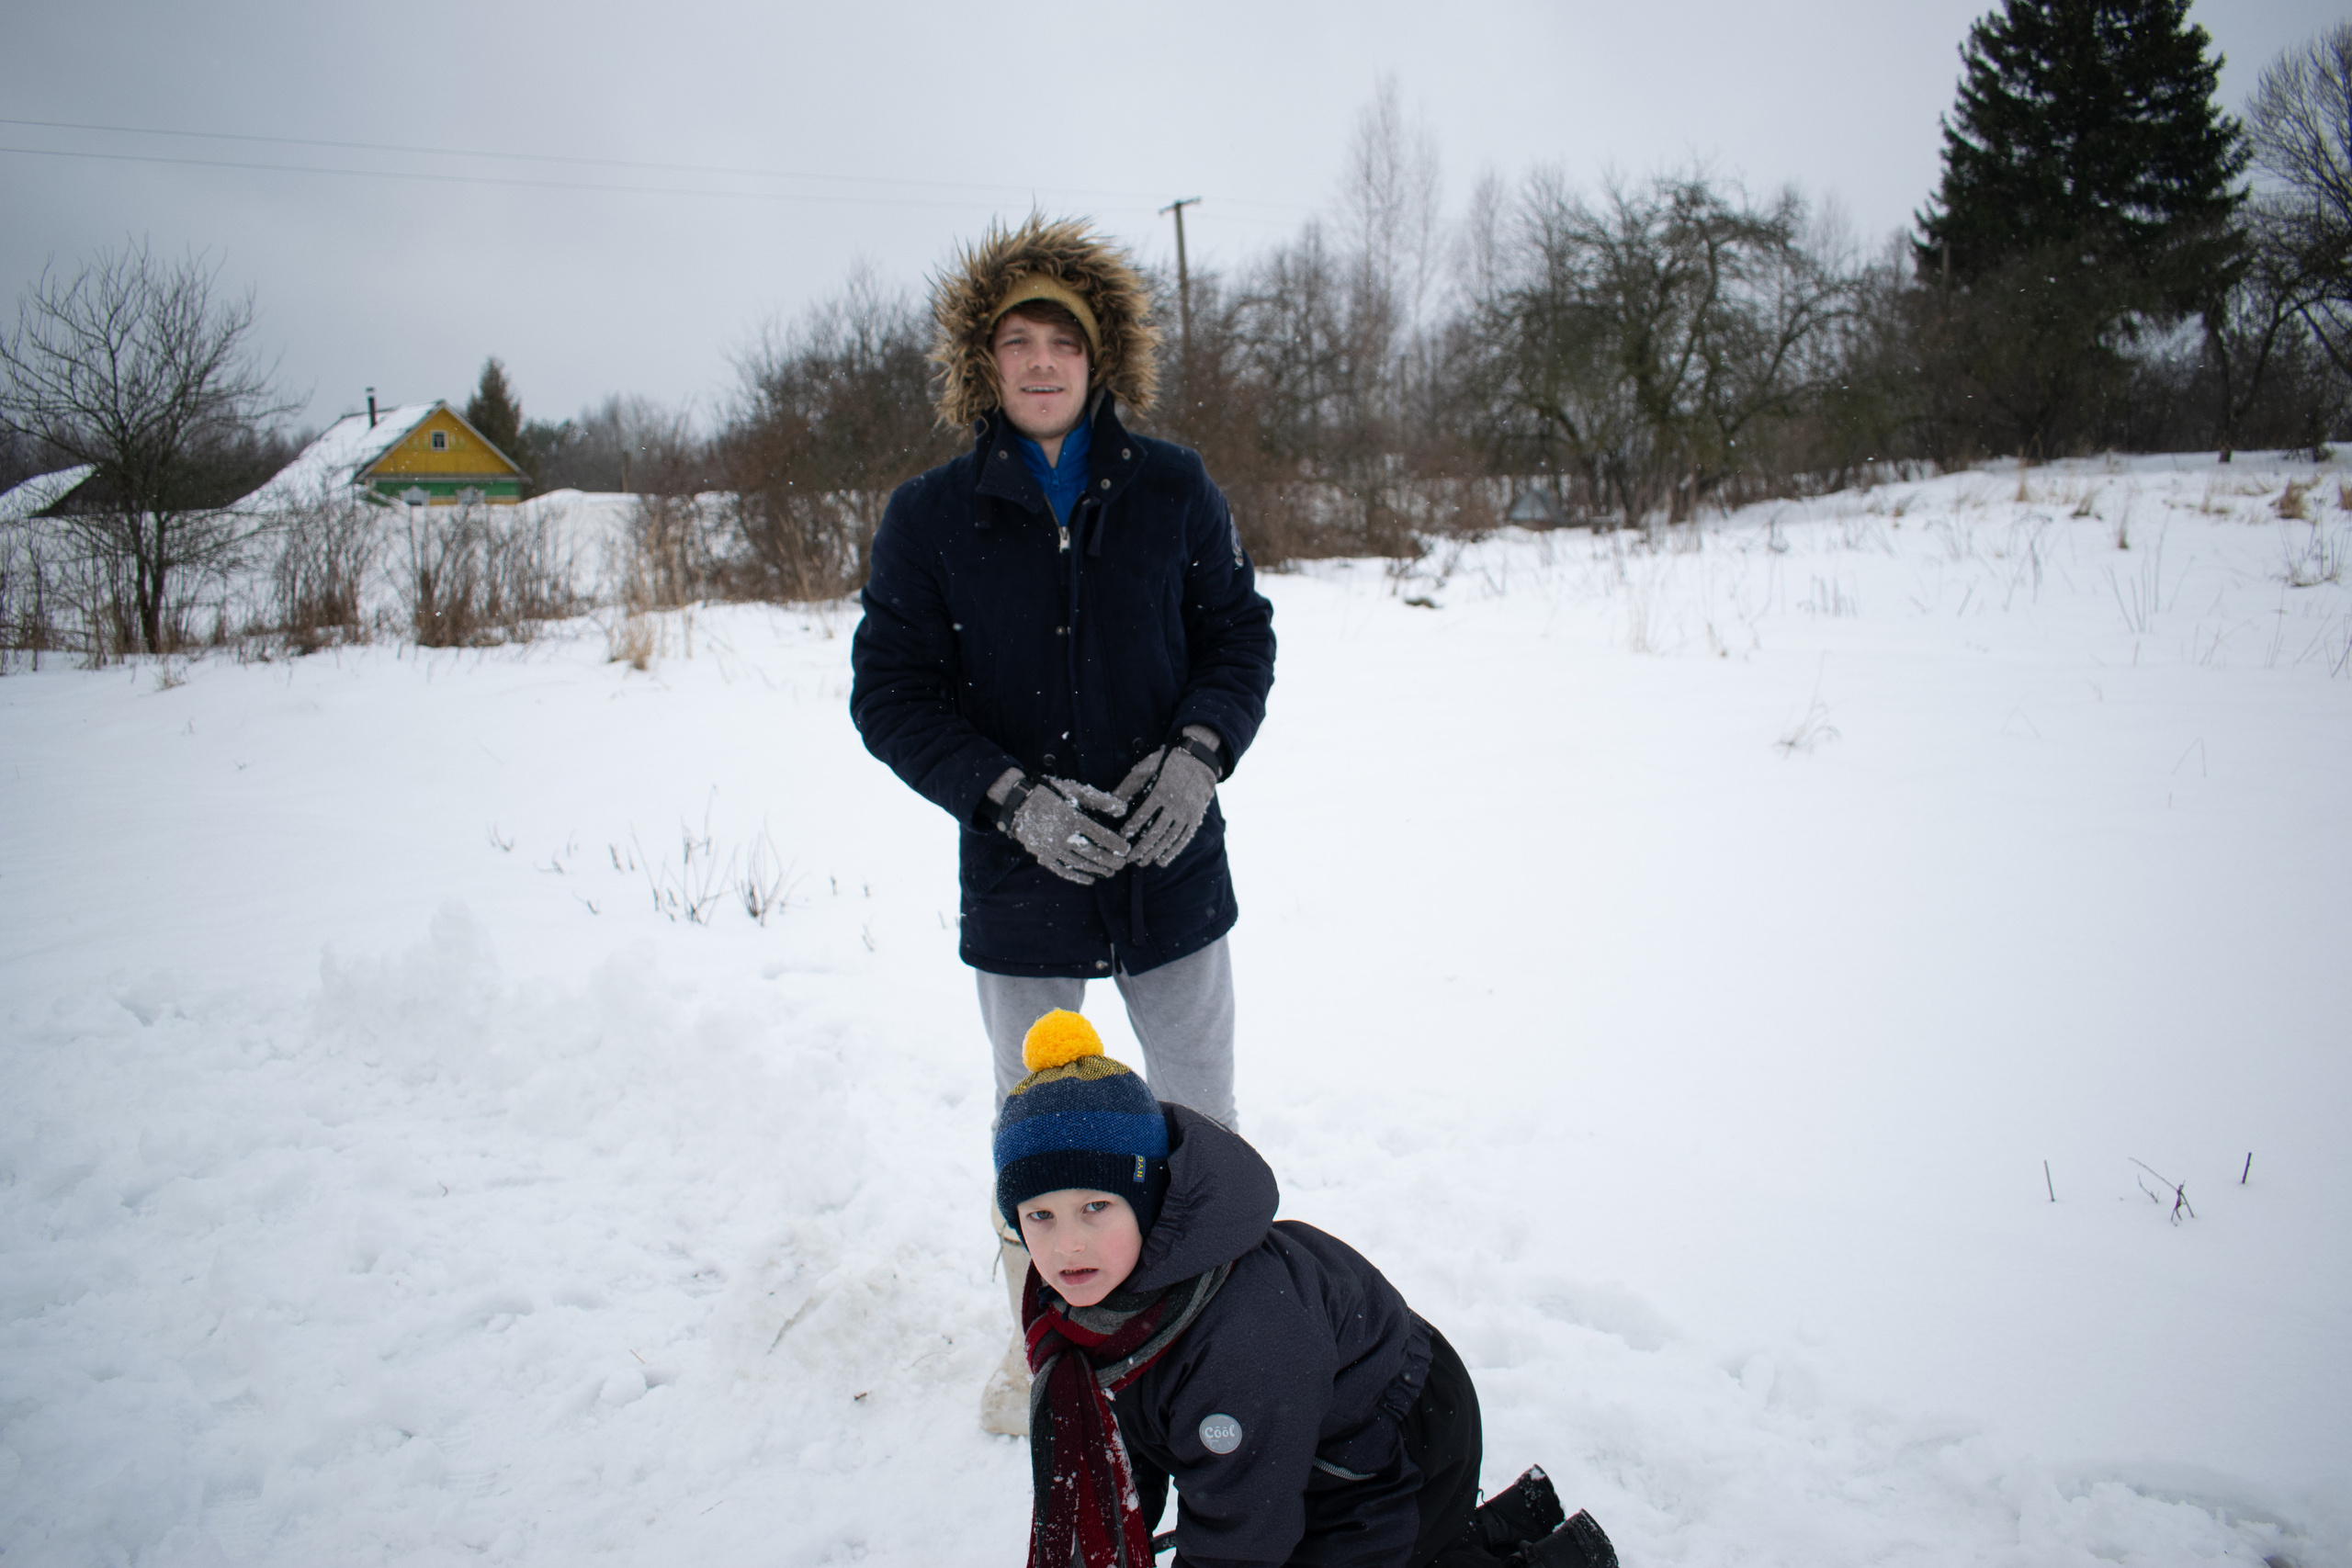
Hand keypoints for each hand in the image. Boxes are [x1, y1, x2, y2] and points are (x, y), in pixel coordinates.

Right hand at [1003, 778, 1130, 884]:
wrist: (1018, 802)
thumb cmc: (1051, 793)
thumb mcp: (1075, 791)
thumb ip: (1100, 800)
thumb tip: (1124, 809)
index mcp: (1071, 818)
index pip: (1099, 835)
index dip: (1114, 844)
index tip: (1125, 850)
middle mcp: (1061, 835)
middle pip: (1090, 852)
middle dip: (1108, 860)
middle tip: (1121, 865)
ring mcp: (1051, 848)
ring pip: (1078, 863)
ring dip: (1096, 869)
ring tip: (1110, 873)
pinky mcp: (1043, 855)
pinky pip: (1062, 870)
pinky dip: (1076, 876)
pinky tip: (1090, 880)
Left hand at [1124, 732, 1219, 867]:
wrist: (1200, 760)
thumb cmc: (1168, 762)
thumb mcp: (1146, 766)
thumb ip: (1129, 784)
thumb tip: (1112, 801)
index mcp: (1162, 791)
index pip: (1143, 814)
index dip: (1132, 827)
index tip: (1122, 836)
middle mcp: (1175, 804)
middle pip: (1156, 831)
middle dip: (1141, 848)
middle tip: (1129, 859)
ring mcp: (1187, 812)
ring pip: (1169, 838)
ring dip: (1155, 852)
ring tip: (1142, 862)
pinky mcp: (1195, 817)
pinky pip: (1184, 838)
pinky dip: (1173, 851)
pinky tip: (1162, 860)